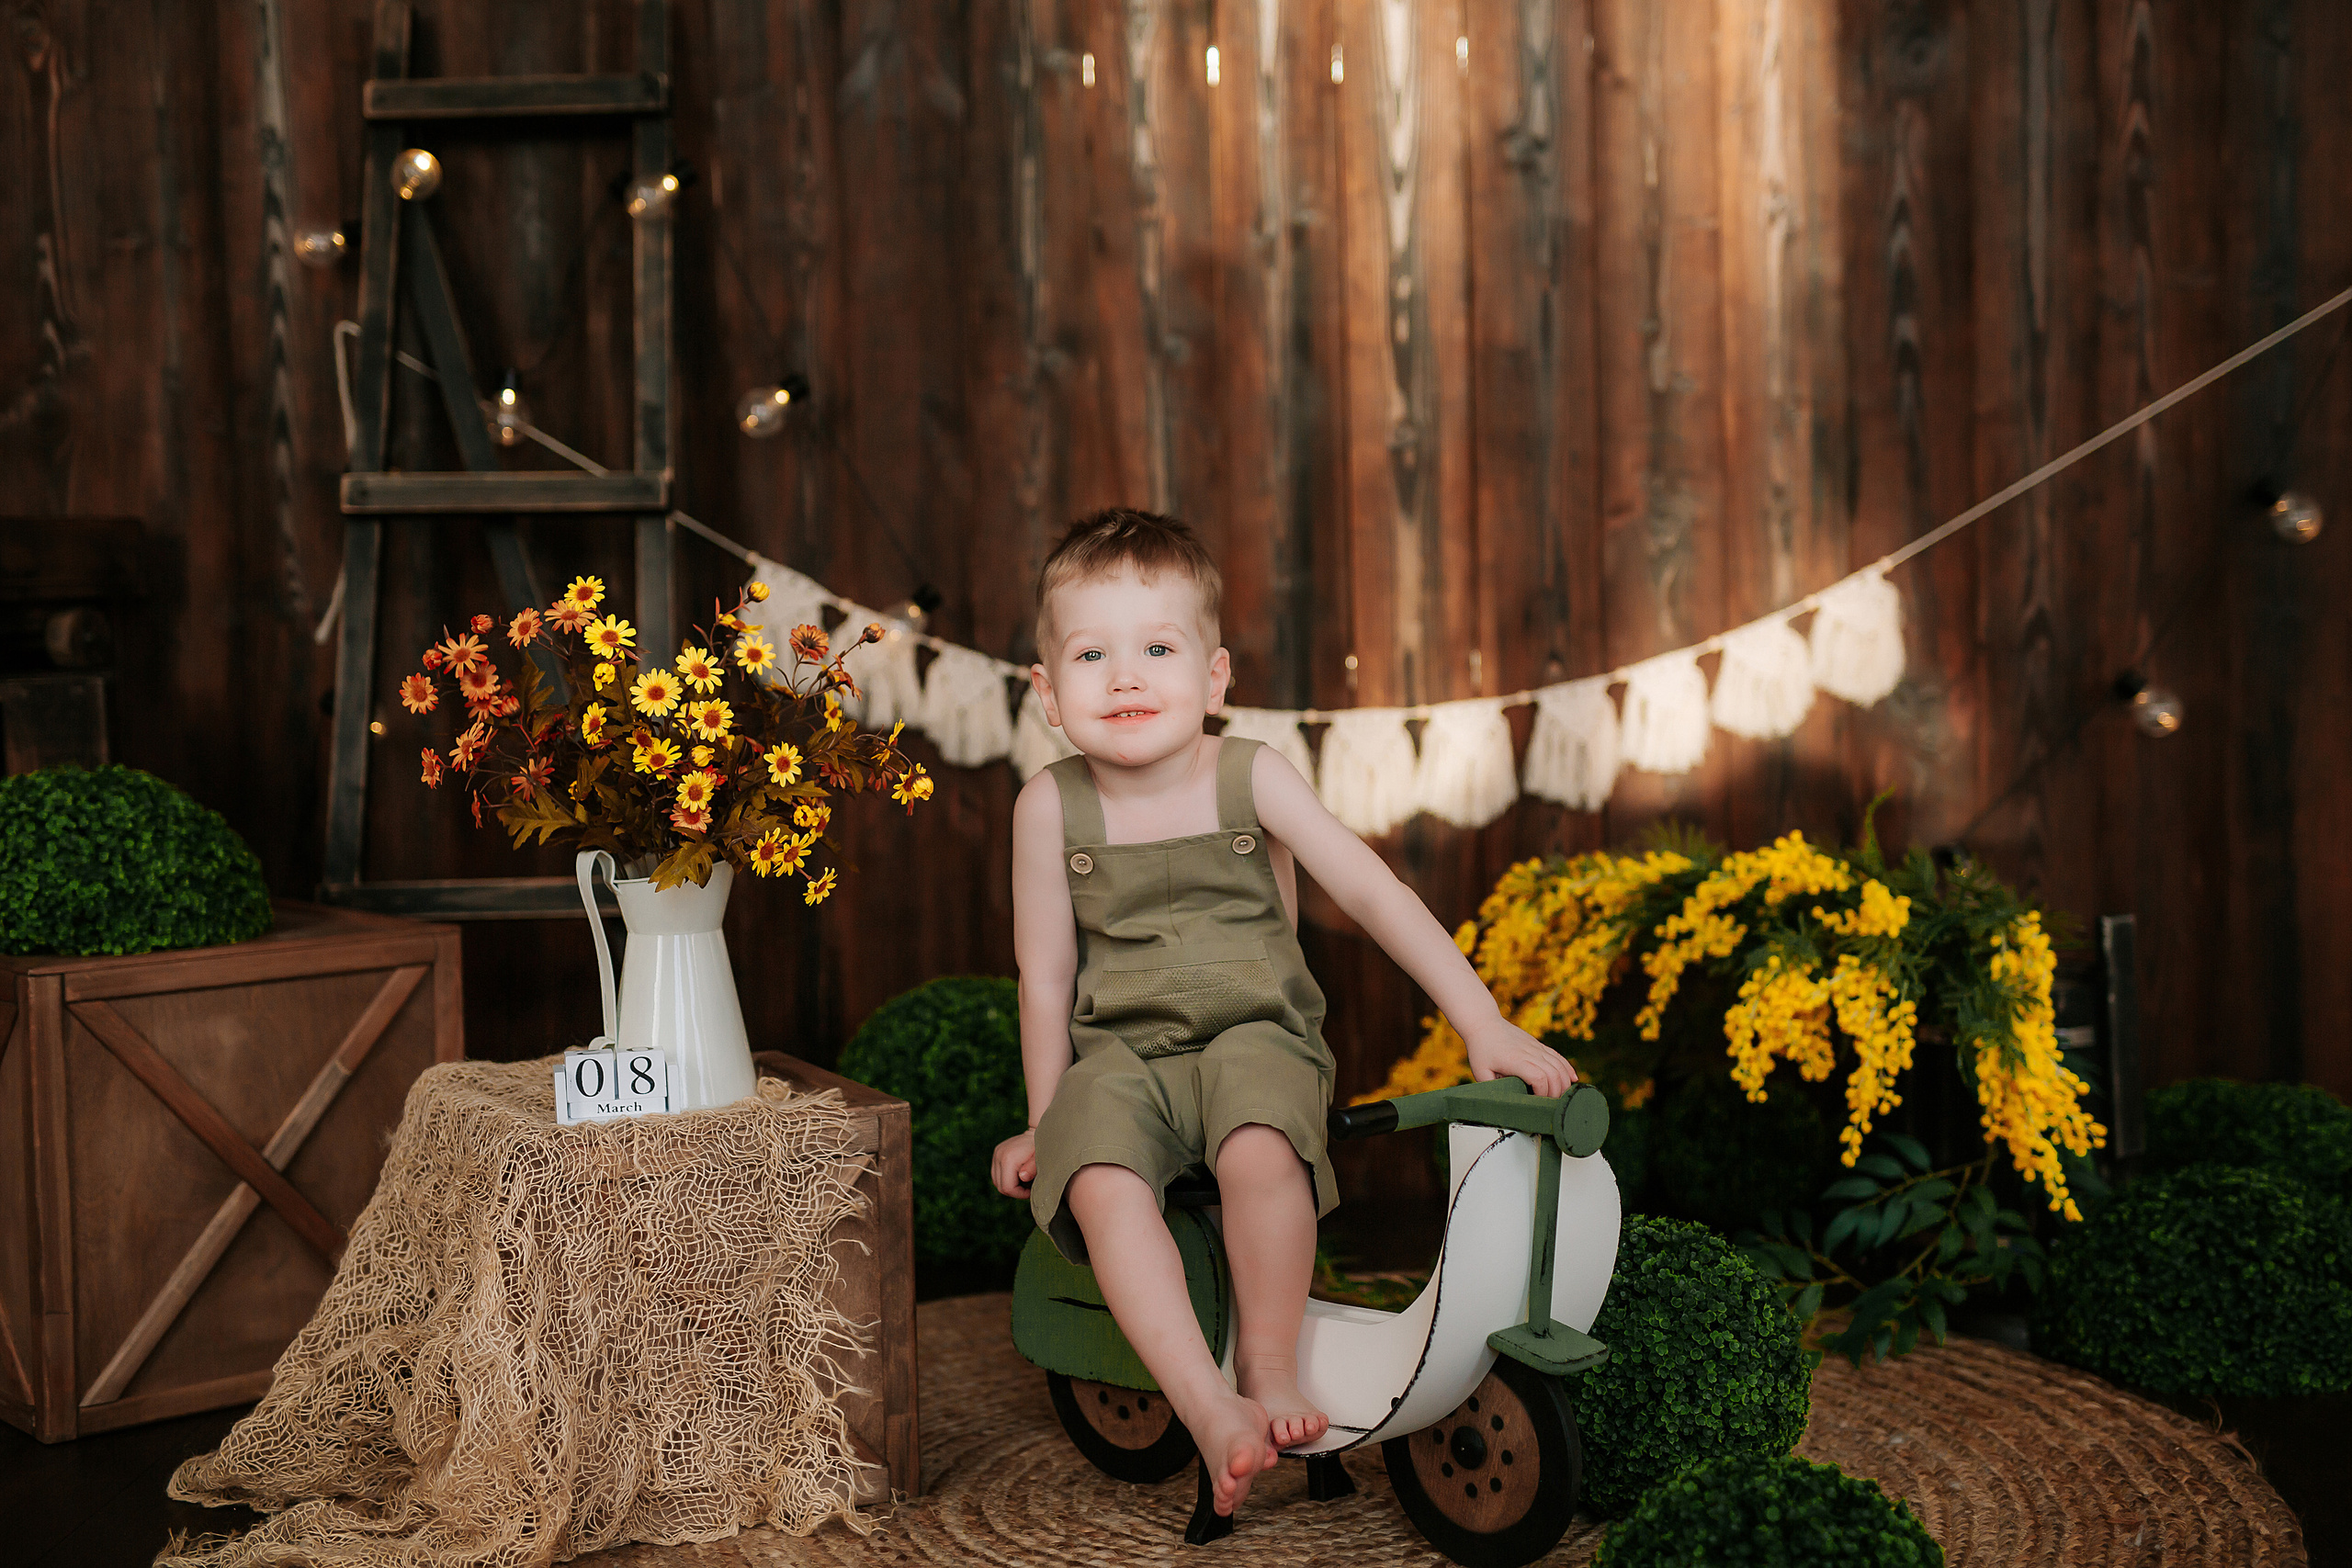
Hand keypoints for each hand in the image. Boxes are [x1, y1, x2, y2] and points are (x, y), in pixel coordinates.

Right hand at [992, 1128, 1038, 1197]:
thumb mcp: (1041, 1160)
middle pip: (1000, 1186)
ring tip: (1025, 1181)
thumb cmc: (1043, 1148)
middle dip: (1015, 1191)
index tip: (1031, 1191)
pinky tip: (1019, 1175)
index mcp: (1008, 1159)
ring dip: (1010, 1185)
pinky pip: (997, 1174)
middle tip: (1029, 1188)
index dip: (1019, 1194)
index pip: (1007, 1187)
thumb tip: (1022, 1177)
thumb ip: (1032, 1169)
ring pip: (997, 1181)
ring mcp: (996, 1153)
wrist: (1040, 1131)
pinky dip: (1006, 1178)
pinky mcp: (997, 1152)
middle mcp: (999, 1155)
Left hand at [1464, 1021, 1579, 1098]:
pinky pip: (1558, 1057)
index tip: (1537, 1103)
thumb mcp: (1480, 1072)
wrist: (1485, 1024)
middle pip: (1554, 1074)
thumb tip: (1504, 1103)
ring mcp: (1536, 1048)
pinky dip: (1568, 1069)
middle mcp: (1529, 1052)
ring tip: (1560, 1097)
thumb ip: (1493, 1088)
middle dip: (1555, 1093)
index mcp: (1515, 1060)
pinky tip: (1573, 1079)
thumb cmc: (1481, 1049)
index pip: (1538, 1078)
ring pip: (1559, 1065)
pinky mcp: (1539, 1045)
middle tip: (1549, 1105)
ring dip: (1564, 1083)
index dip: (1542, 1093)